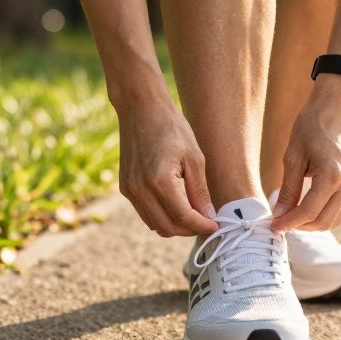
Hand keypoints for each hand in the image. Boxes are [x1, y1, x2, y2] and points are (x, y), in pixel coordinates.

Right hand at [117, 100, 217, 236]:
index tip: (215, 226)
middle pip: (167, 227)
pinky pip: (145, 213)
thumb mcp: (194, 158)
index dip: (201, 226)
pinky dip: (161, 216)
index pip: (183, 216)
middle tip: (206, 223)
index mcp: (159, 180)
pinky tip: (176, 206)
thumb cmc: (171, 128)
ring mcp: (129, 190)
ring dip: (175, 226)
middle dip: (189, 230)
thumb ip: (199, 191)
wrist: (141, 109)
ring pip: (154, 224)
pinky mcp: (125, 188)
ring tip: (194, 216)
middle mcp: (140, 189)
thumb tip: (208, 216)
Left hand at [272, 77, 340, 231]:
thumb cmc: (312, 124)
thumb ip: (288, 189)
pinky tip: (307, 207)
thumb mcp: (293, 156)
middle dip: (300, 226)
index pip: (308, 212)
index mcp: (332, 176)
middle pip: (323, 221)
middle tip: (281, 222)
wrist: (338, 105)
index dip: (288, 222)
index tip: (273, 225)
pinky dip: (325, 213)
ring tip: (293, 217)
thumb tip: (279, 214)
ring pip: (335, 219)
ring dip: (313, 223)